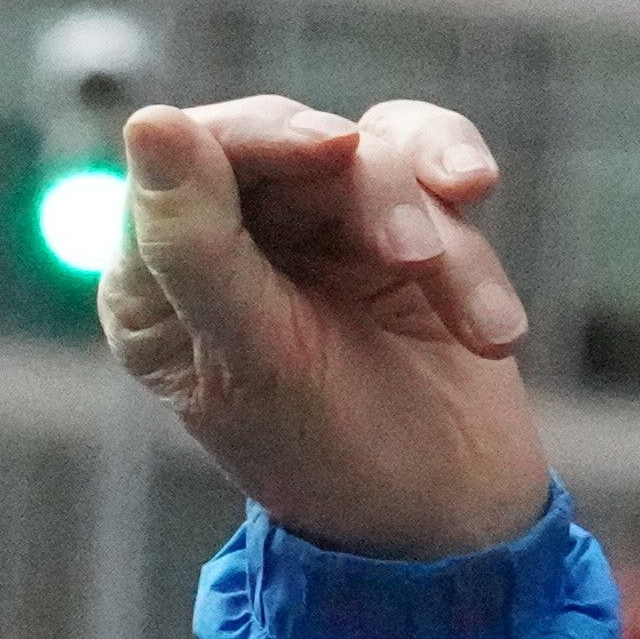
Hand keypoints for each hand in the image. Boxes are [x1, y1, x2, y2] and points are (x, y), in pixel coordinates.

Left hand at [96, 94, 549, 564]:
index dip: (262, 137)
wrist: (450, 518)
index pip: (188, 158)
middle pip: (292, 143)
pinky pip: (428, 152)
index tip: (335, 150)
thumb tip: (148, 119)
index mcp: (157, 278)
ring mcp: (313, 222)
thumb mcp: (259, 362)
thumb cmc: (334, 460)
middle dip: (370, 195)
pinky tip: (490, 273)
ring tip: (479, 329)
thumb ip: (198, 246)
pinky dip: (465, 207)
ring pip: (375, 152)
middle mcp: (225, 237)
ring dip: (439, 237)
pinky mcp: (393, 215)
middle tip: (417, 256)